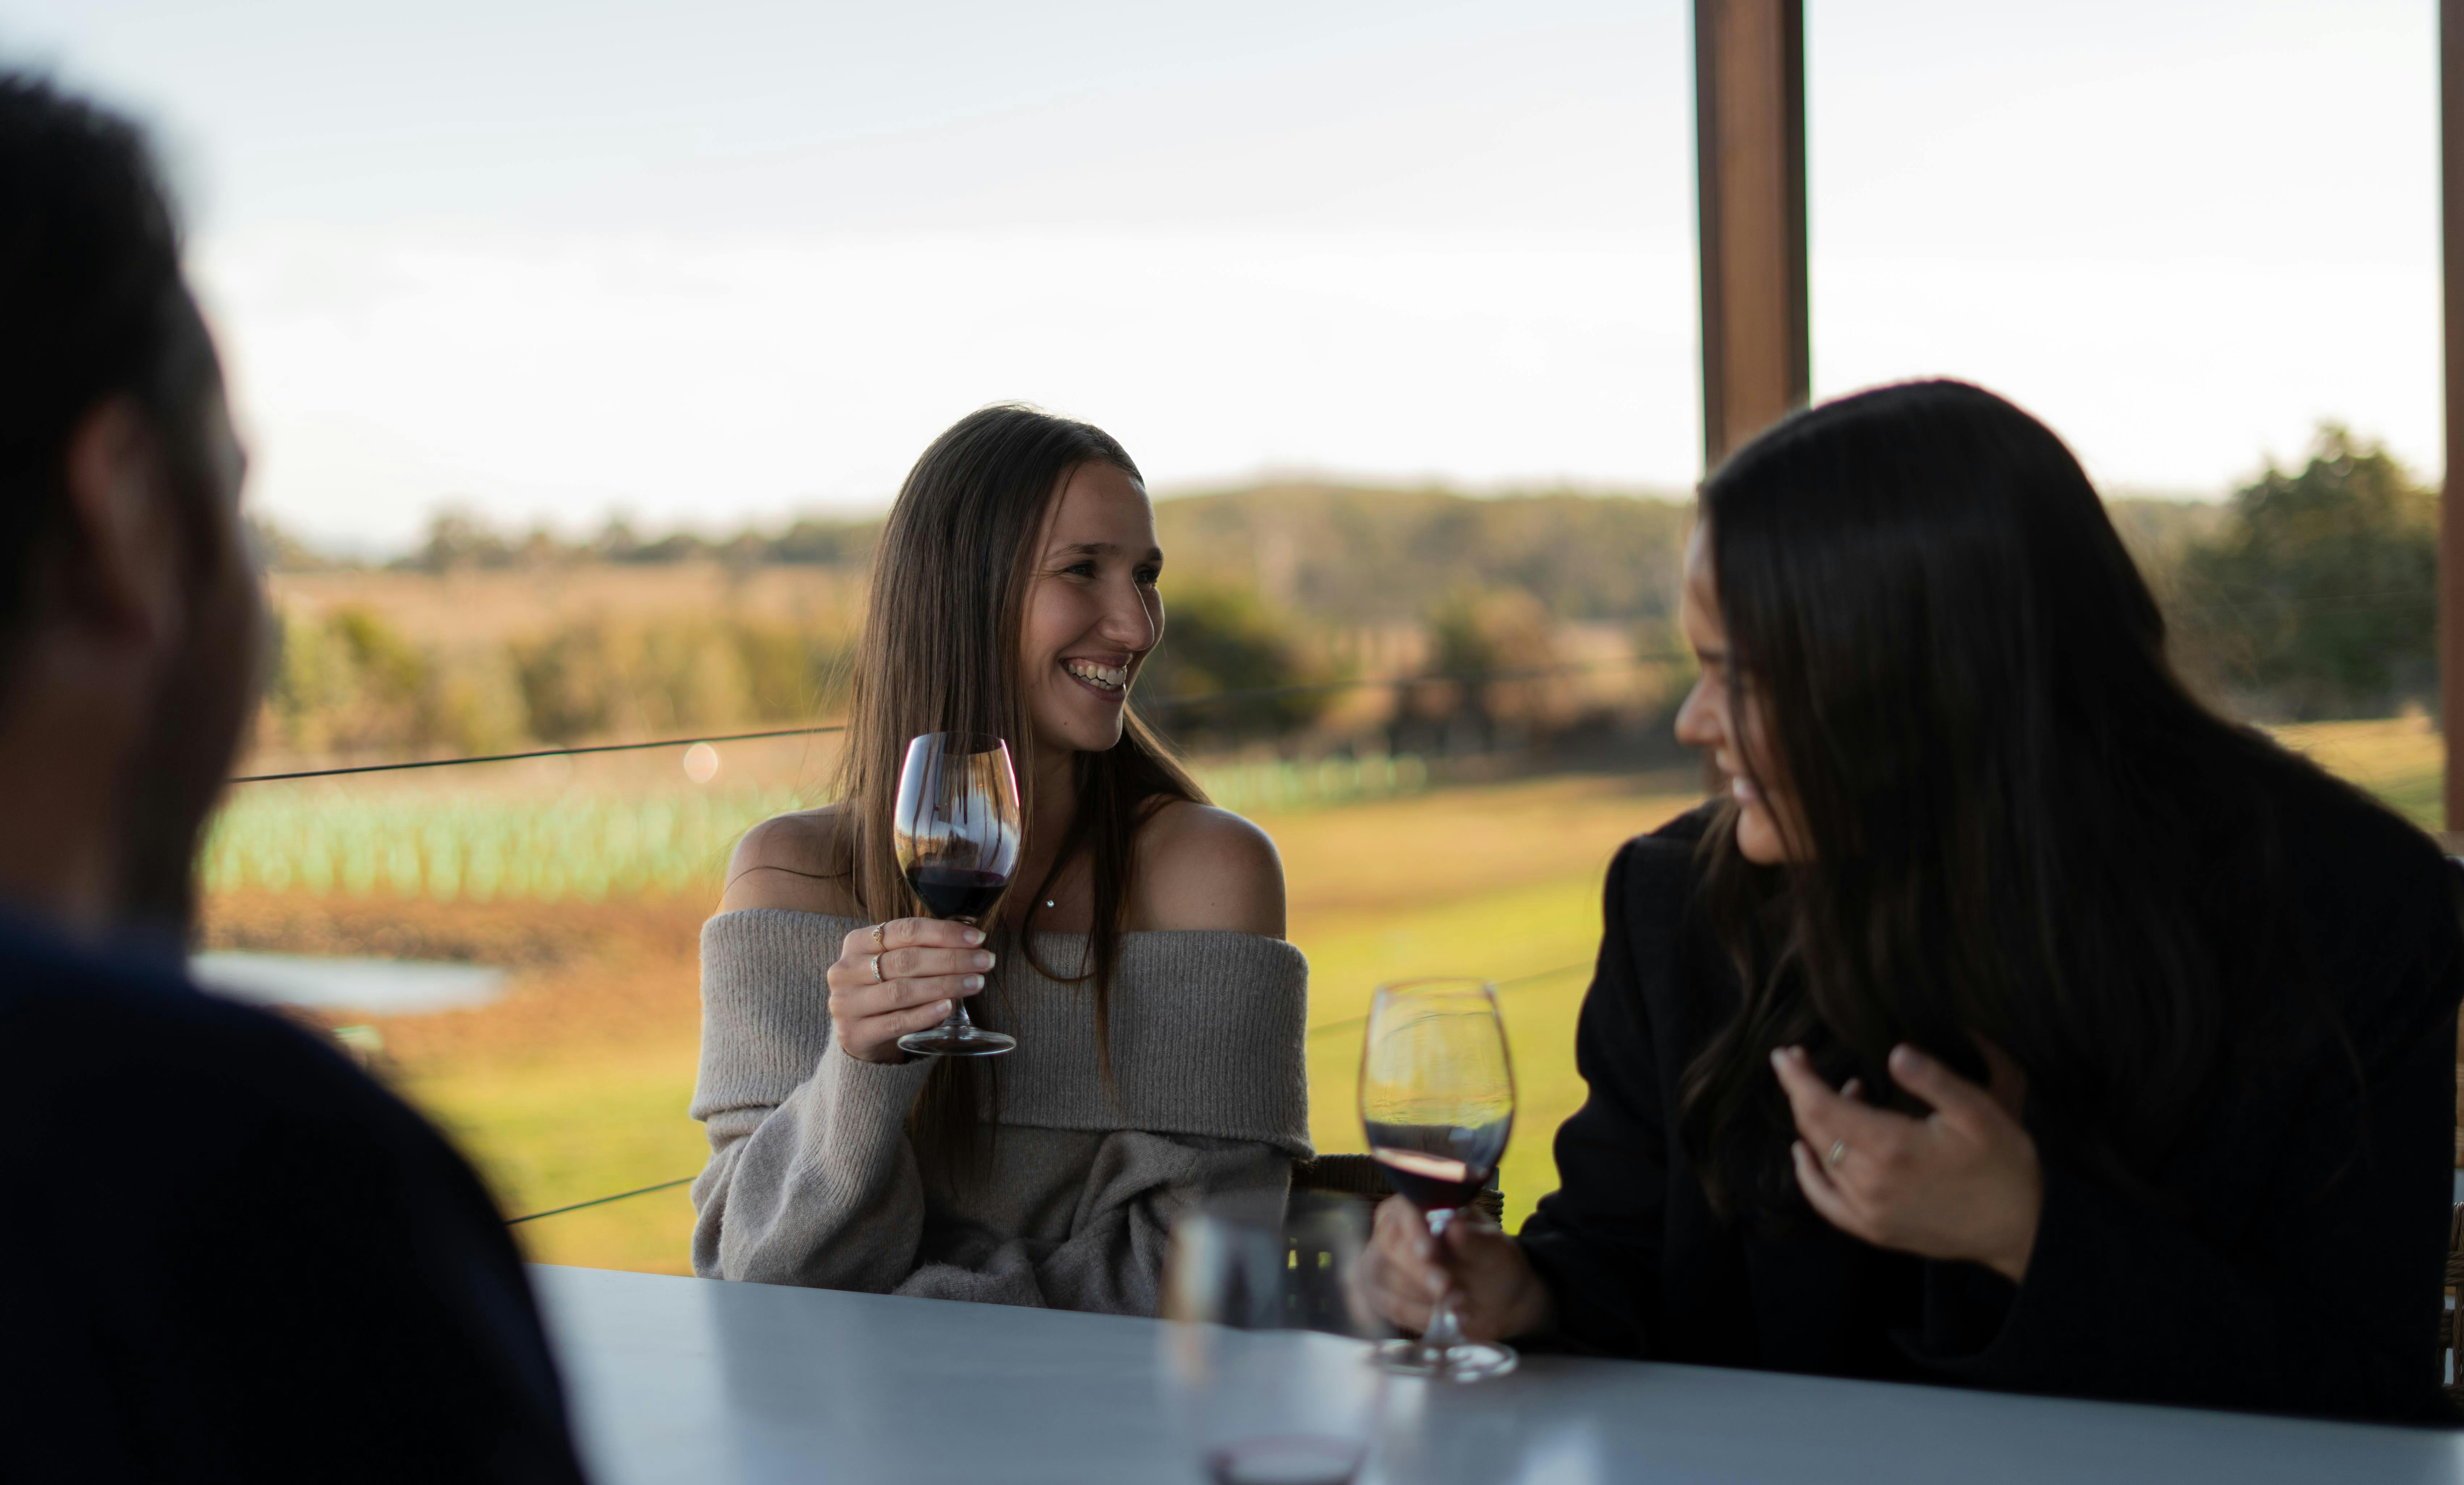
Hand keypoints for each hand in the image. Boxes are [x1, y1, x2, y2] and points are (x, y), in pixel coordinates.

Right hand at [825, 918, 992, 1063]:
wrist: (857, 1036)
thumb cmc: (884, 990)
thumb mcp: (894, 963)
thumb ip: (922, 949)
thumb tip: (972, 938)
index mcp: (857, 942)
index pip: (905, 930)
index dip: (943, 932)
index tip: (978, 938)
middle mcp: (846, 970)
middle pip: (906, 960)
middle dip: (951, 959)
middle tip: (985, 961)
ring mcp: (846, 1003)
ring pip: (902, 990)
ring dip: (945, 985)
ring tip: (976, 983)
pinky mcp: (853, 1033)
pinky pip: (896, 1022)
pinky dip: (925, 1014)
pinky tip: (949, 1007)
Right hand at [1356, 1195, 1553, 1341]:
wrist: (1495, 1302)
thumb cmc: (1494, 1266)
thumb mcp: (1495, 1252)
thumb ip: (1475, 1241)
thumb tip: (1453, 1226)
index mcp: (1422, 1206)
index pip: (1404, 1211)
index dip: (1414, 1232)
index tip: (1429, 1254)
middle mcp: (1395, 1229)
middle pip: (1389, 1246)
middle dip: (1419, 1272)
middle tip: (1448, 1290)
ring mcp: (1384, 1262)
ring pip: (1385, 1278)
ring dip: (1422, 1297)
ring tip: (1459, 1306)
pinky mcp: (1383, 1293)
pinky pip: (1389, 1305)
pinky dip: (1417, 1315)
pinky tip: (1444, 1317)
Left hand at [1772, 1042, 2042, 1282]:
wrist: (2023, 1227)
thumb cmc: (2005, 1164)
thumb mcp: (1977, 1110)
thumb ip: (1931, 1079)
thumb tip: (1894, 1053)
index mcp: (1892, 1147)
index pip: (1822, 1106)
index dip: (1798, 1078)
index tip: (1784, 1054)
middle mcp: (1871, 1183)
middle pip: (1815, 1130)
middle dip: (1800, 1092)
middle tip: (1800, 1063)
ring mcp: (1870, 1211)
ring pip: (1821, 1159)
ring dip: (1816, 1124)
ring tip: (1842, 1095)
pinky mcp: (1876, 1230)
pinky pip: (1825, 1201)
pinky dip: (1809, 1174)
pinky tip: (1806, 1153)